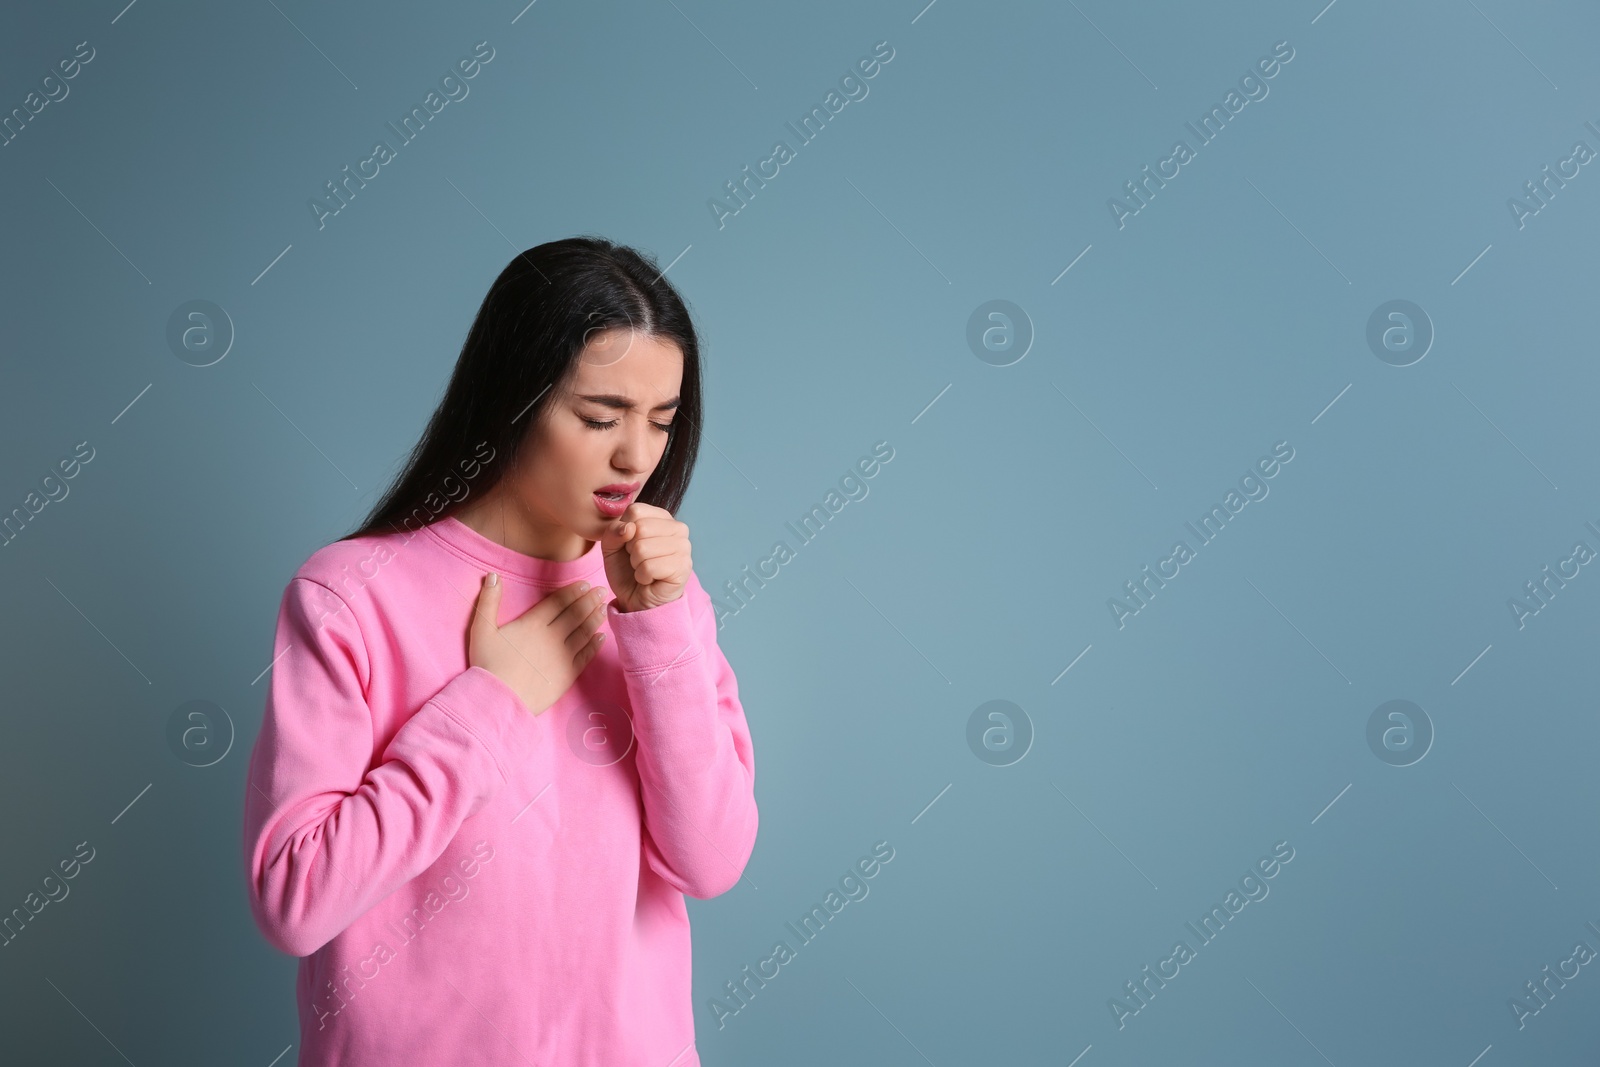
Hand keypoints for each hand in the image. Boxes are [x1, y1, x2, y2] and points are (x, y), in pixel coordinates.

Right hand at [467, 573, 608, 714]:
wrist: (499, 699)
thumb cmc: (487, 664)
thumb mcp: (481, 629)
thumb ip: (488, 601)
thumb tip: (491, 575)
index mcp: (533, 623)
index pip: (558, 602)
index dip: (573, 591)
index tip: (585, 584)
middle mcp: (552, 637)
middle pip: (575, 614)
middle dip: (589, 600)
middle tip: (601, 591)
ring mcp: (562, 656)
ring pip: (584, 632)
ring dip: (595, 619)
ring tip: (603, 608)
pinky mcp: (568, 675)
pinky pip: (585, 656)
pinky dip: (594, 645)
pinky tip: (601, 637)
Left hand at [599, 502, 690, 612]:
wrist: (636, 600)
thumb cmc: (627, 570)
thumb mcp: (611, 546)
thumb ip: (613, 531)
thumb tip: (629, 528)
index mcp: (662, 517)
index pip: (635, 510)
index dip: (624, 530)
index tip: (629, 545)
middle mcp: (678, 528)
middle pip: (640, 528)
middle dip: (630, 549)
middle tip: (638, 560)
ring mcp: (684, 547)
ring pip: (643, 548)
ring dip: (636, 564)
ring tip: (644, 570)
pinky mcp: (683, 566)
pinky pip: (649, 567)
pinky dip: (642, 576)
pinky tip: (650, 579)